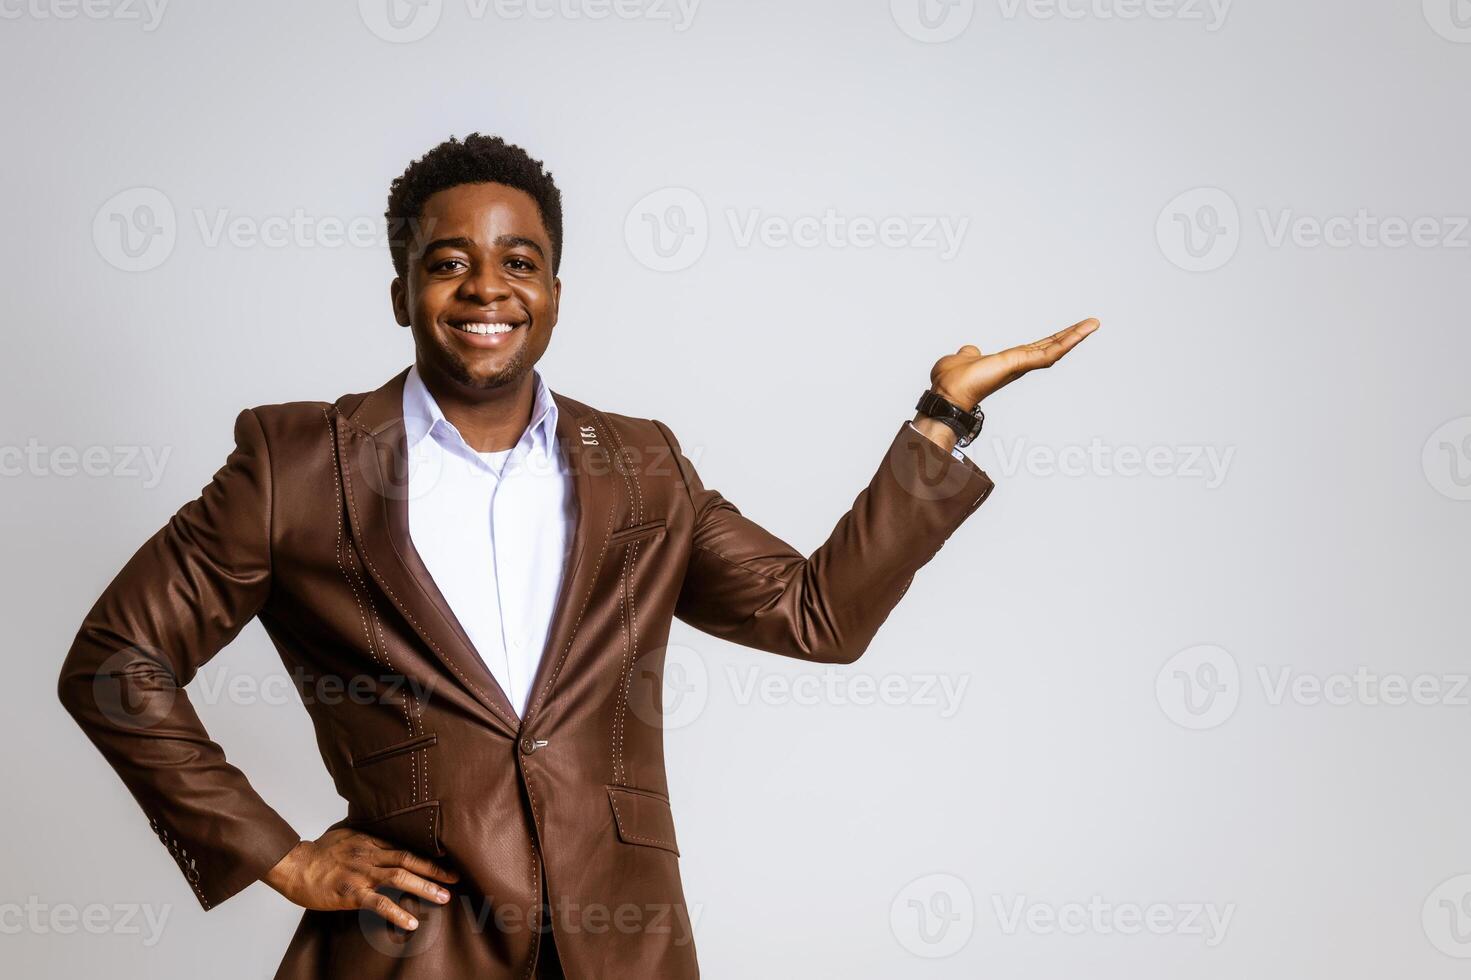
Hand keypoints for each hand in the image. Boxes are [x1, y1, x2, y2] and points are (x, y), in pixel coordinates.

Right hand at [262, 827, 459, 930]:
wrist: (293, 865)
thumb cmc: (318, 852)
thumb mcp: (346, 833)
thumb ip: (367, 836)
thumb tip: (383, 834)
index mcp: (370, 841)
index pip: (405, 846)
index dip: (428, 855)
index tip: (447, 861)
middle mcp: (369, 854)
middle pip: (409, 859)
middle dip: (435, 869)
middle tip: (456, 878)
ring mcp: (360, 874)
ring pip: (399, 878)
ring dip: (424, 887)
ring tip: (443, 897)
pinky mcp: (350, 892)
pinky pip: (378, 903)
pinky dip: (396, 912)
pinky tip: (411, 922)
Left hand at [927, 317, 1099, 410]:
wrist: (947, 393)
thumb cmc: (952, 381)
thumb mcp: (964, 358)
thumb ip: (970, 354)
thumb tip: (970, 351)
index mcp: (1008, 362)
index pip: (1036, 348)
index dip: (1053, 339)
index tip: (1068, 331)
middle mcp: (1018, 365)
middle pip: (1050, 347)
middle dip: (1071, 336)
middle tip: (1092, 323)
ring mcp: (1021, 365)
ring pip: (1054, 350)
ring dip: (1075, 336)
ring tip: (1093, 323)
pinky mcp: (1020, 364)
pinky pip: (1048, 353)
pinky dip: (1066, 342)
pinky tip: (1082, 332)